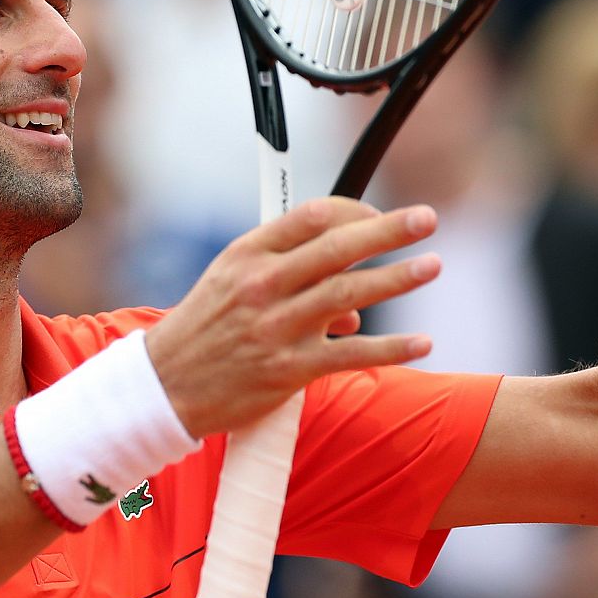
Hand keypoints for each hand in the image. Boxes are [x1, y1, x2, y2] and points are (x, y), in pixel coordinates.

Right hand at [145, 196, 439, 437]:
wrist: (165, 385)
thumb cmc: (207, 328)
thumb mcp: (233, 282)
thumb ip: (292, 277)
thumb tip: (357, 304)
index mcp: (249, 254)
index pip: (310, 218)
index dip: (353, 211)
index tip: (379, 215)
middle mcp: (263, 285)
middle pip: (337, 249)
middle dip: (388, 231)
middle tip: (426, 219)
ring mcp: (277, 327)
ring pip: (348, 294)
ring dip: (396, 278)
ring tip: (432, 265)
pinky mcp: (288, 370)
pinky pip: (350, 355)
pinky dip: (390, 348)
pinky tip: (423, 343)